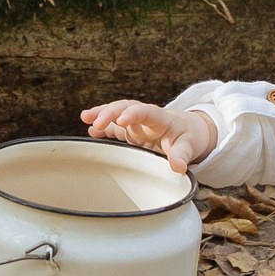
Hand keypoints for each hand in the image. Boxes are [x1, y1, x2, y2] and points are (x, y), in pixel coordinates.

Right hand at [81, 100, 218, 172]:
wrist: (188, 131)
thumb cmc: (188, 137)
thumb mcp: (189, 146)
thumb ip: (182, 155)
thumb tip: (178, 167)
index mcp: (160, 119)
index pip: (145, 112)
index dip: (133, 114)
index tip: (121, 120)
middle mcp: (145, 118)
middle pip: (126, 108)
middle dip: (110, 113)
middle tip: (96, 122)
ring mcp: (136, 124)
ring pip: (117, 113)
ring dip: (101, 114)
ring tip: (85, 117)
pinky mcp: (130, 132)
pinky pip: (114, 126)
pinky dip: (102, 127)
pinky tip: (90, 131)